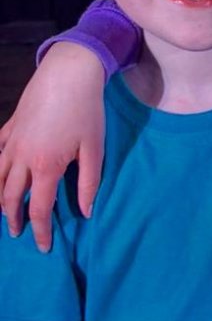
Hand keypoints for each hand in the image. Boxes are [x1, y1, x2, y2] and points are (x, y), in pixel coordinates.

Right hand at [0, 44, 106, 251]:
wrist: (69, 73)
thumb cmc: (87, 111)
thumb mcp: (94, 149)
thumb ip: (89, 183)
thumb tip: (87, 212)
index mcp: (46, 167)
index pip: (38, 209)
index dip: (40, 231)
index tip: (44, 247)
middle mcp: (22, 158)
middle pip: (10, 197)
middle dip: (13, 219)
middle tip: (17, 233)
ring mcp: (12, 142)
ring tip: (3, 210)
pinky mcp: (9, 126)